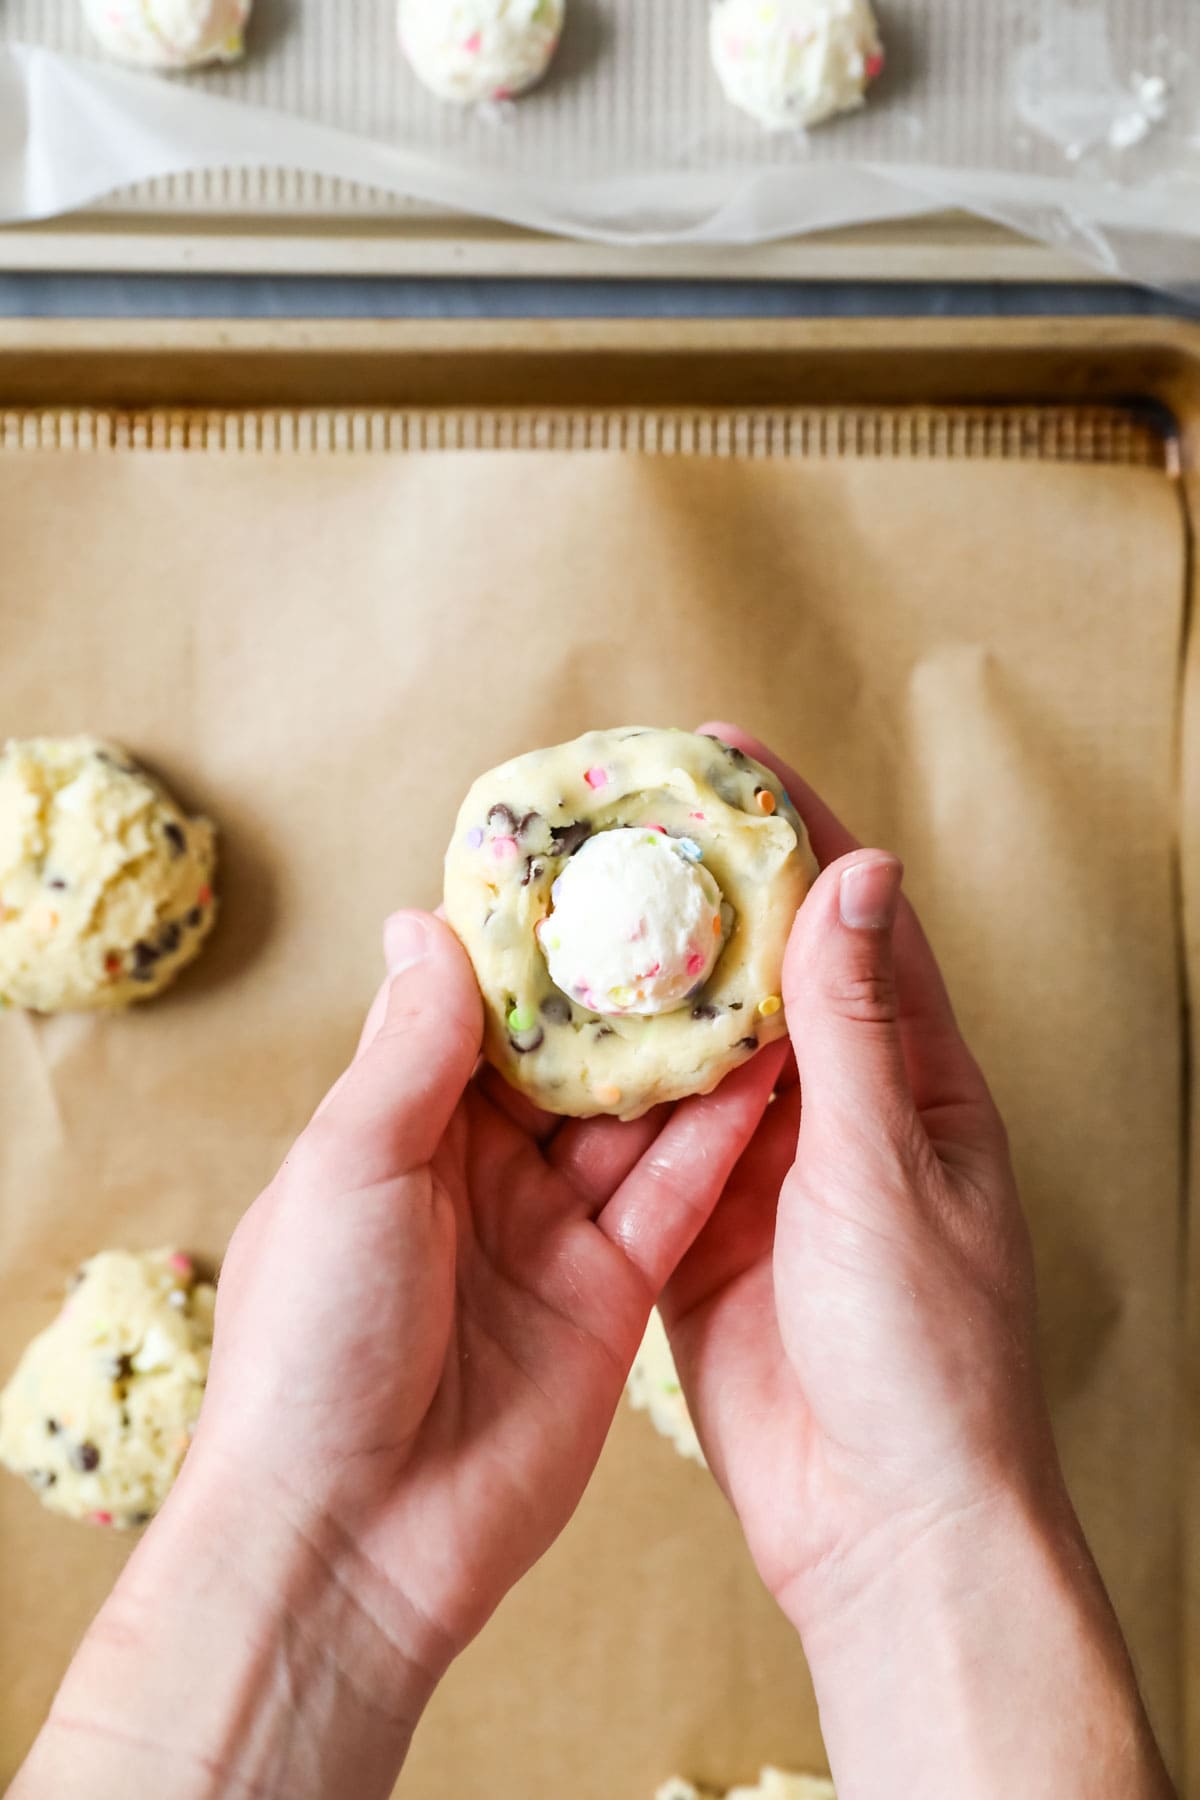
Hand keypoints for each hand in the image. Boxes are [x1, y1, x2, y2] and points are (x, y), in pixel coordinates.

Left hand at [15, 909, 781, 1799]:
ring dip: (692, 1051)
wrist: (350, 1541)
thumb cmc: (313, 1343)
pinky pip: (675, 1200)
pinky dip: (722, 1138)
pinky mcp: (610, 1298)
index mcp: (396, 1130)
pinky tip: (775, 1068)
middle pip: (571, 1060)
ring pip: (635, 1121)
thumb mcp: (351, 1168)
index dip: (538, 945)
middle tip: (704, 900)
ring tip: (761, 961)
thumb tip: (423, 920)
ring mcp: (548, 1235)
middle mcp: (476, 1173)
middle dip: (633, 989)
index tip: (600, 861)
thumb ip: (410, 1049)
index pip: (479, 1012)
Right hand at [662, 723, 1172, 1799]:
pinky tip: (545, 1037)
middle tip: (611, 818)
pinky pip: (648, 1138)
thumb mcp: (886, 1168)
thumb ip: (857, 1026)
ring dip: (636, 981)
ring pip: (693, 1048)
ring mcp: (765, 1171)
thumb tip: (858, 874)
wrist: (883, 1525)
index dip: (789, 828)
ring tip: (558, 904)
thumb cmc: (924, 1348)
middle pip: (760, 969)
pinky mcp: (701, 1232)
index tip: (719, 754)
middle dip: (692, 890)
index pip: (851, 917)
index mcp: (914, 1079)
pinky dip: (604, 1086)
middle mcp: (840, 1111)